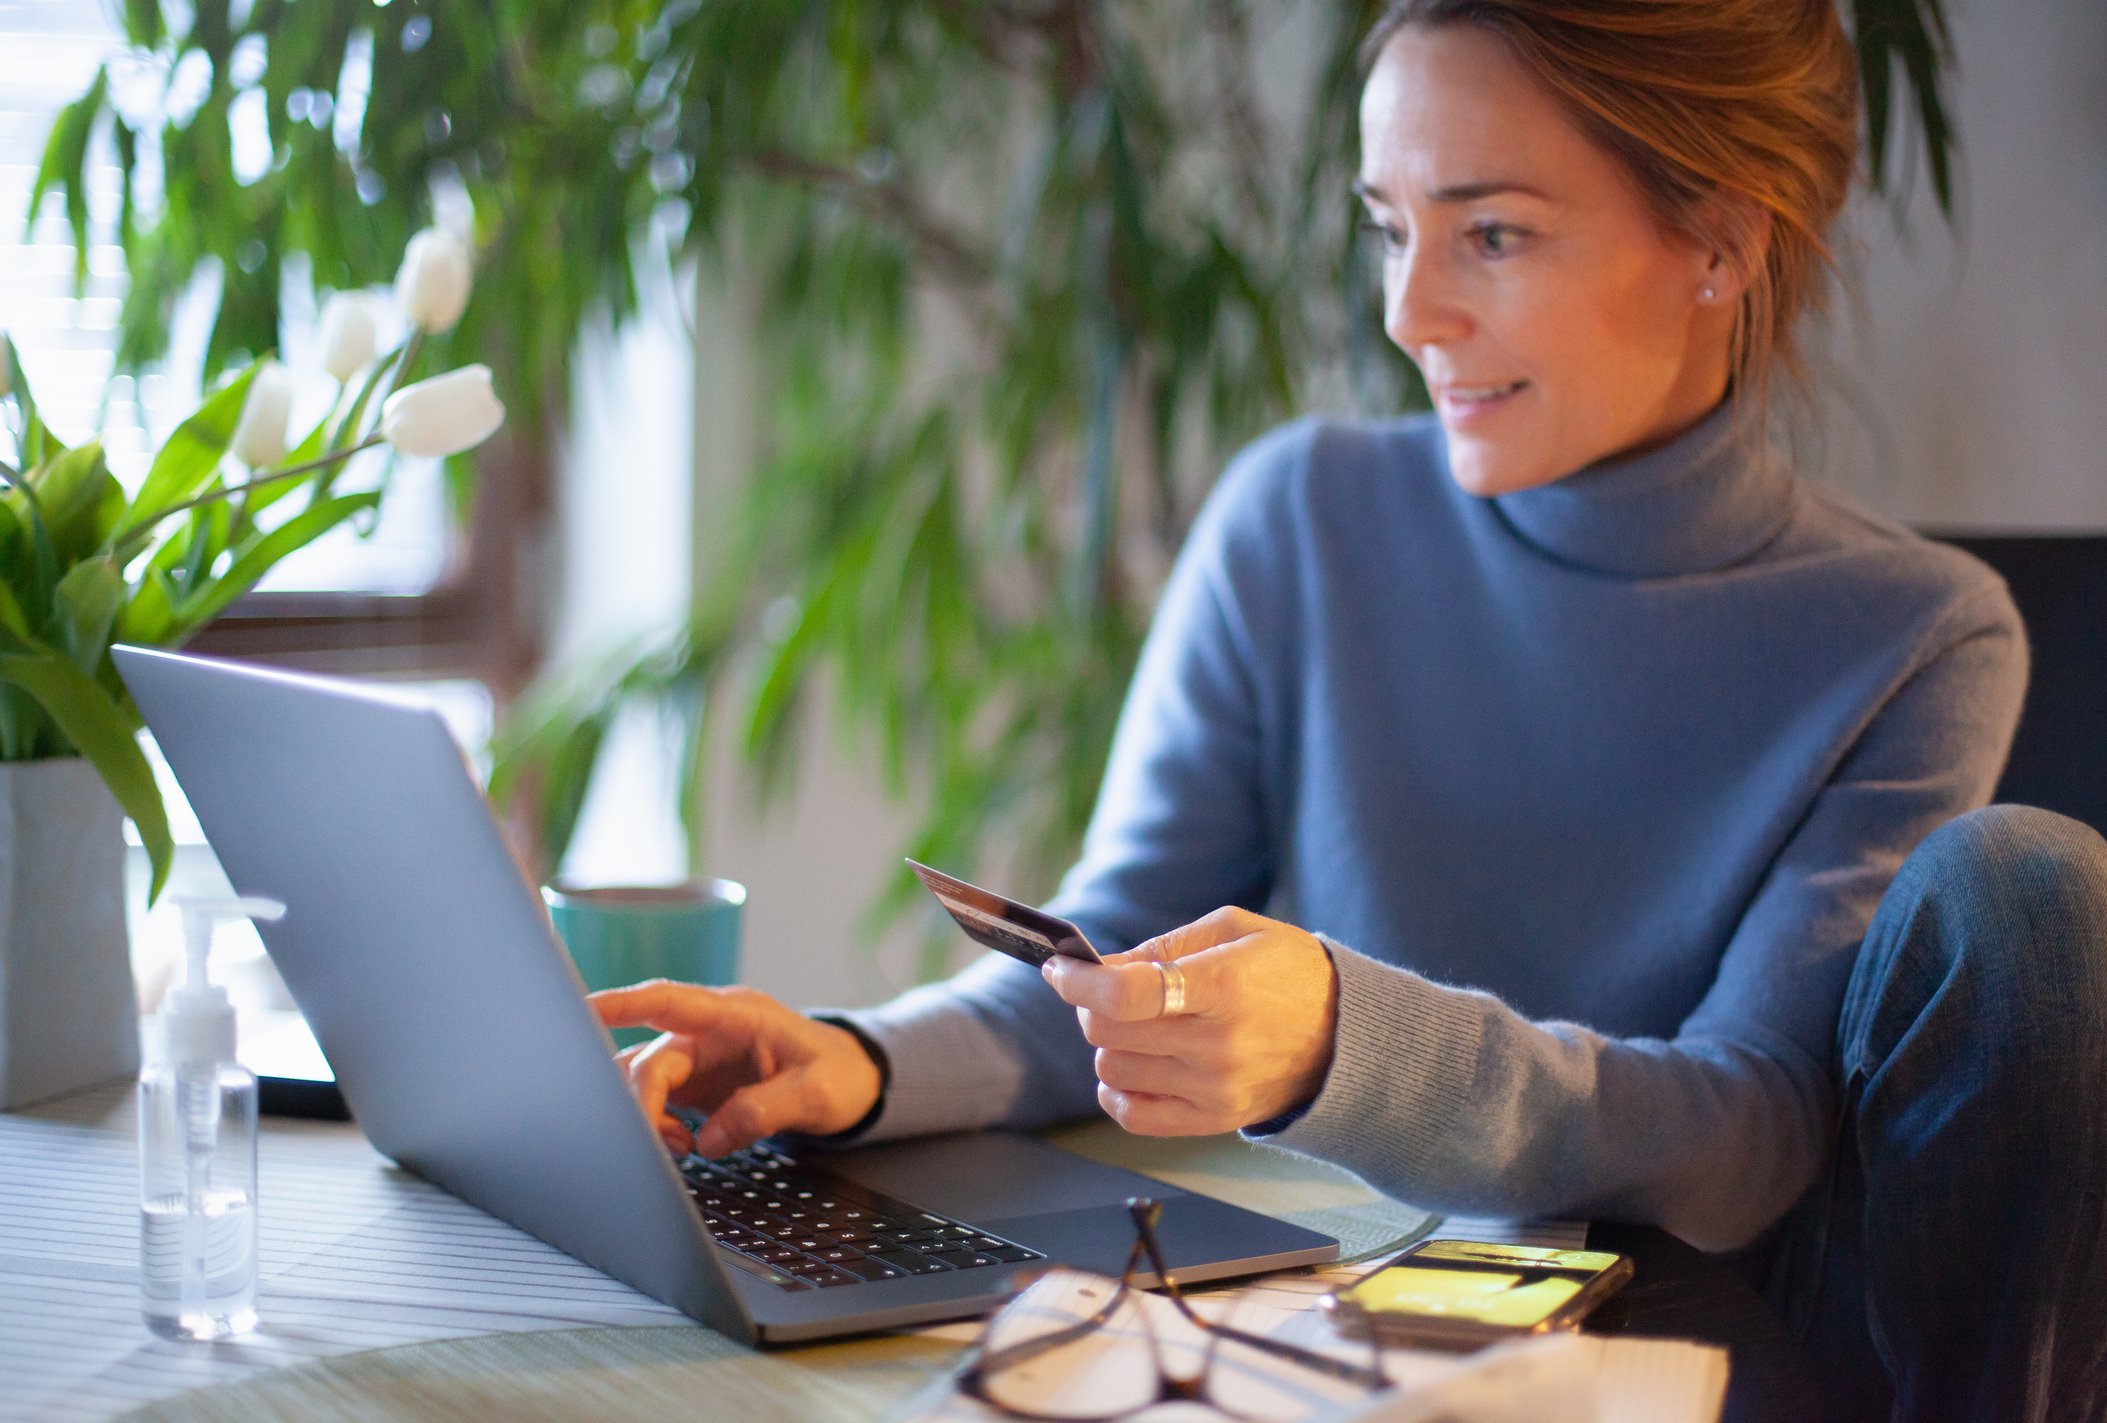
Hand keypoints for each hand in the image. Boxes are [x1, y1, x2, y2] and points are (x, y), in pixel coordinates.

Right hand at [589, 980, 883, 1157]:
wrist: (852, 1080)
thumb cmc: (838, 1073)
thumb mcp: (817, 1093)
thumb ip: (766, 1111)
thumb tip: (711, 1139)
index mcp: (735, 1015)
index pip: (667, 1001)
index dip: (621, 1005)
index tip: (580, 1009)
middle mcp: (707, 1032)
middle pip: (647, 1058)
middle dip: (642, 1102)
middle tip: (671, 1143)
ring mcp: (698, 1058)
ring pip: (642, 1079)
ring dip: (647, 1116)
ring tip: (682, 1148)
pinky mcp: (695, 1086)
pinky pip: (655, 1101)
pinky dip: (658, 1127)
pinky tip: (686, 1146)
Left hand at [1041, 906, 1338, 1135]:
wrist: (1344, 1035)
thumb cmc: (1286, 972)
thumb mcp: (1233, 931)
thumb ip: (1162, 946)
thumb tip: (1098, 967)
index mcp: (1225, 984)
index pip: (1127, 993)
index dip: (1079, 981)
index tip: (1060, 968)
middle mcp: (1218, 1043)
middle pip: (1107, 1033)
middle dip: (1091, 1005)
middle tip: (1108, 991)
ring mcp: (1215, 1088)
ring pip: (1111, 1071)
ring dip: (1108, 1045)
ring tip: (1138, 1026)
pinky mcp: (1213, 1119)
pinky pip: (1132, 1115)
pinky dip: (1116, 1090)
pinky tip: (1132, 1065)